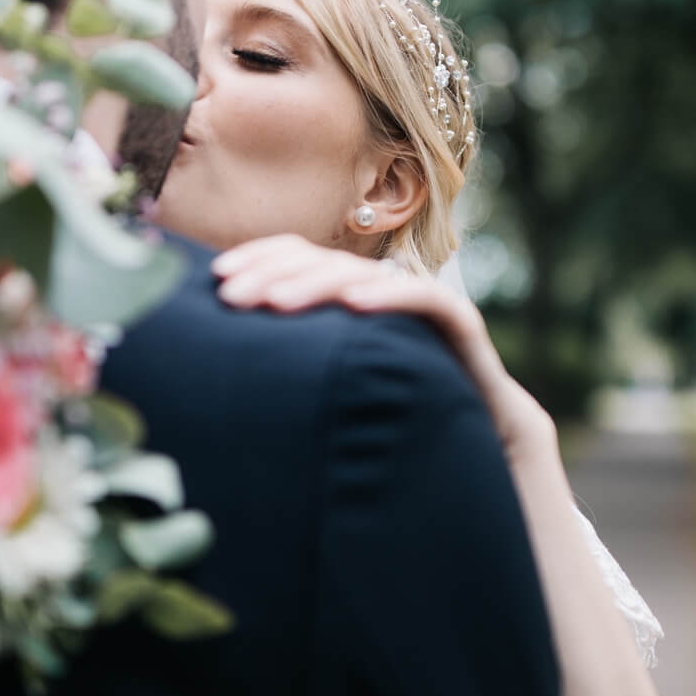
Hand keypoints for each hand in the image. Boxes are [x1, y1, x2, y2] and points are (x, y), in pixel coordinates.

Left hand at [212, 235, 554, 456]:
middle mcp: (381, 287)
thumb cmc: (397, 414)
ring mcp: (419, 298)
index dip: (258, 259)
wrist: (479, 438)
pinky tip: (354, 305)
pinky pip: (421, 298)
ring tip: (277, 303)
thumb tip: (223, 361)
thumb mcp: (333, 383)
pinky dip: (388, 296)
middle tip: (231, 296)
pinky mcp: (458, 319)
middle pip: (321, 263)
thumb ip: (293, 362)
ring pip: (362, 276)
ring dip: (316, 285)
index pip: (298, 257)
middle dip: (272, 275)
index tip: (215, 279)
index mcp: (349, 294)